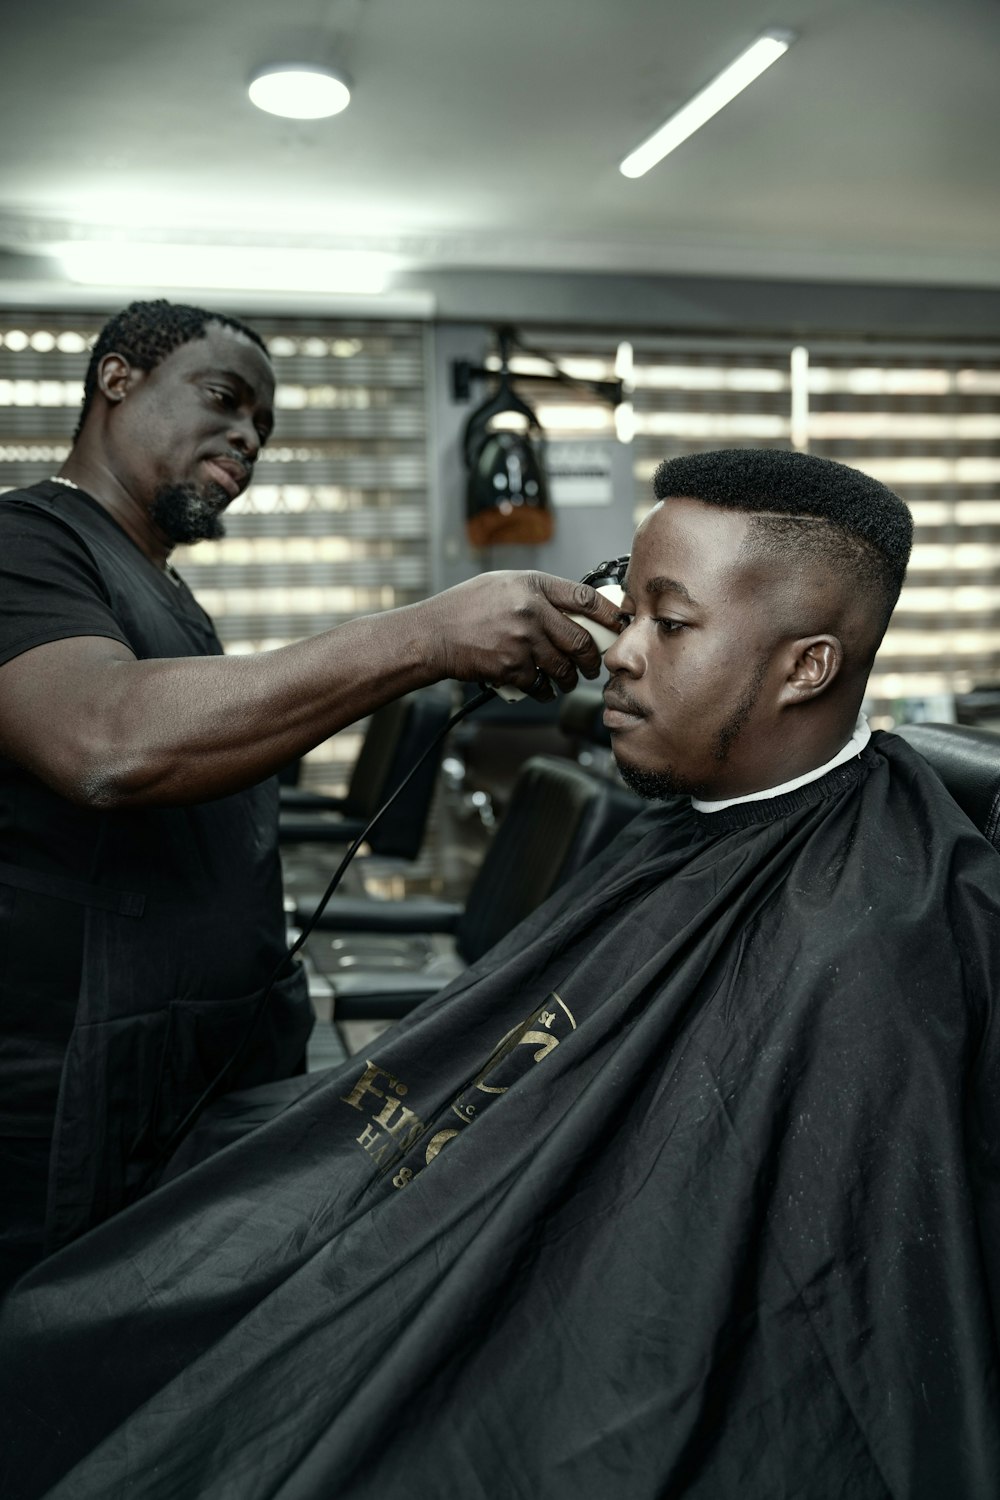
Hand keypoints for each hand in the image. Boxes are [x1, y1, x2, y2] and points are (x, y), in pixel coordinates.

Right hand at [420, 571, 623, 698]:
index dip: (609, 613)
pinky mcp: (511, 668)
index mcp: (533, 586)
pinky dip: (543, 691)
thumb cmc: (464, 608)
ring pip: (563, 668)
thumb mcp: (502, 584)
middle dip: (592, 660)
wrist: (432, 634)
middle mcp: (531, 612)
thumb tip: (570, 607)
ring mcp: (522, 641)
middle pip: (581, 641)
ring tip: (567, 680)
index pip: (585, 598)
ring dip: (569, 680)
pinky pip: (539, 685)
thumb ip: (537, 593)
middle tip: (592, 666)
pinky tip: (540, 689)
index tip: (618, 624)